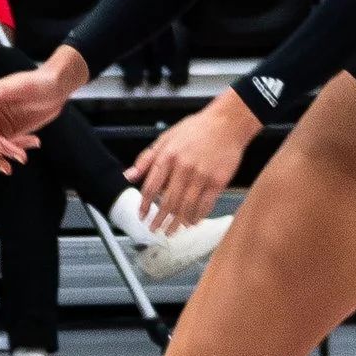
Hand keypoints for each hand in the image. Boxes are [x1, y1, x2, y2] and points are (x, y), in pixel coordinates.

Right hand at [0, 50, 82, 172]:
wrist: (55, 87)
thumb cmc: (39, 81)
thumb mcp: (22, 85)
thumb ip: (2, 90)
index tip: (0, 148)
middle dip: (1, 147)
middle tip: (20, 153)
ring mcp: (1, 123)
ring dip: (6, 154)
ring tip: (23, 158)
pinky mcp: (12, 131)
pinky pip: (9, 146)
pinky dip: (18, 150)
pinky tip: (36, 142)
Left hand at [124, 86, 259, 229]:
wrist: (226, 124)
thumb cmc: (195, 129)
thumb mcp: (165, 138)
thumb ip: (146, 158)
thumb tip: (128, 176)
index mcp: (167, 156)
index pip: (151, 187)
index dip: (145, 205)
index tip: (141, 216)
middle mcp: (183, 167)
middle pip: (168, 201)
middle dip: (160, 219)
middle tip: (155, 230)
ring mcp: (202, 176)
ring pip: (187, 206)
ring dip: (178, 222)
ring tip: (172, 231)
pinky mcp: (218, 182)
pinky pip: (205, 205)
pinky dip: (197, 216)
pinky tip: (192, 222)